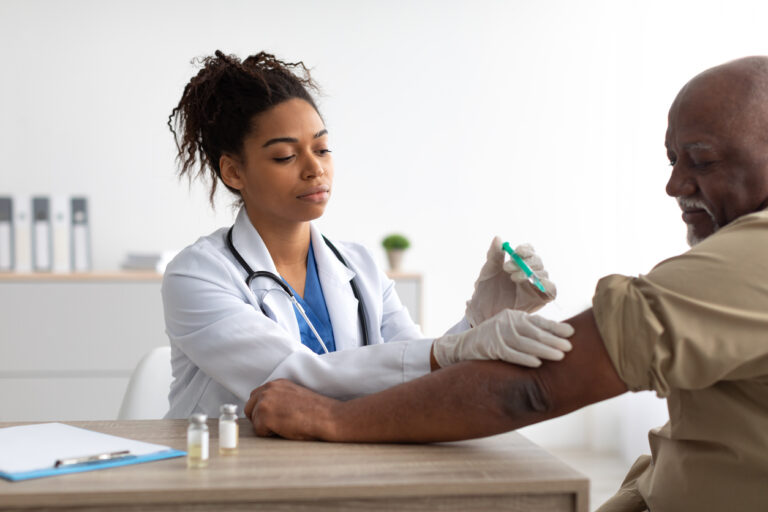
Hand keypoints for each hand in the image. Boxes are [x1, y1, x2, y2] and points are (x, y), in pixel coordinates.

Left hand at [244, 379, 339, 440]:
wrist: (327, 416)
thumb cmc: (316, 411)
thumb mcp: (294, 396)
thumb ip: (279, 398)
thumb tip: (269, 410)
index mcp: (277, 383)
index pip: (256, 396)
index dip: (263, 410)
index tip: (273, 417)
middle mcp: (268, 389)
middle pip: (249, 407)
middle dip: (259, 418)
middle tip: (276, 425)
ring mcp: (265, 401)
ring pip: (254, 420)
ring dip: (266, 426)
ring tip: (285, 426)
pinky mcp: (264, 416)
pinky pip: (259, 431)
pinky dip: (270, 434)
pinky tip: (285, 429)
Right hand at [432, 309, 573, 367]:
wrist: (463, 346)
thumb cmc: (492, 340)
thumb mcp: (509, 330)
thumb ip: (527, 331)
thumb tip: (555, 339)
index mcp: (513, 316)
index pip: (538, 321)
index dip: (556, 326)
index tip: (572, 332)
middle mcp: (507, 322)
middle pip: (534, 331)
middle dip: (554, 339)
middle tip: (570, 347)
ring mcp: (498, 334)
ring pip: (525, 342)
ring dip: (544, 350)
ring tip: (560, 356)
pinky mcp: (491, 347)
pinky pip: (511, 353)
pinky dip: (525, 358)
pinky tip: (537, 363)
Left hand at [465, 237, 555, 326]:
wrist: (483, 314)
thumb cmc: (485, 292)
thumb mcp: (487, 272)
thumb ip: (493, 256)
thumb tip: (498, 238)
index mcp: (518, 264)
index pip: (529, 251)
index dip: (525, 249)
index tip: (516, 251)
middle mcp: (529, 273)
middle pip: (537, 261)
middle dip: (525, 262)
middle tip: (507, 267)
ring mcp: (536, 286)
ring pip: (543, 273)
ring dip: (530, 272)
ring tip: (513, 278)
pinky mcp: (541, 299)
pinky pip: (552, 290)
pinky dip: (547, 284)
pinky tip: (533, 284)